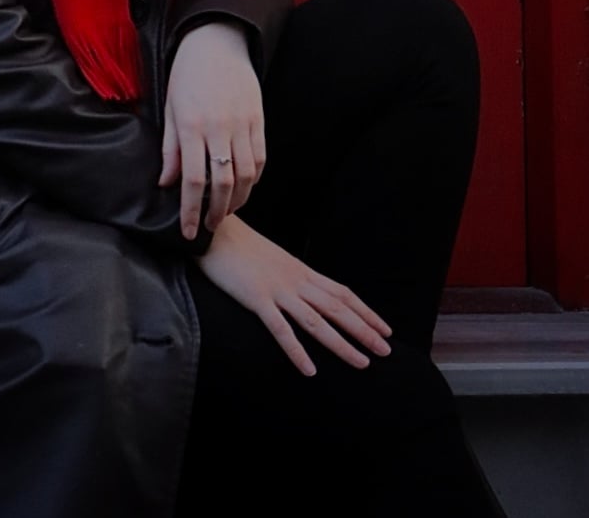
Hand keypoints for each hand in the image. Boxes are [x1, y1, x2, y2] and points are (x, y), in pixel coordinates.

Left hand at [158, 21, 264, 238]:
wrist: (216, 42)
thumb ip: (170, 148)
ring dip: (237, 200)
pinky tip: (243, 187)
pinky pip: (260, 158)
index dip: (190, 210)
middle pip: (222, 183)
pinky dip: (254, 179)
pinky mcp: (259, 119)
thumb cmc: (186, 75)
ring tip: (226, 210)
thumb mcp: (170, 109)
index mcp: (191, 126)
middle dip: (216, 212)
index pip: (192, 179)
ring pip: (246, 175)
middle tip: (209, 226)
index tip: (188, 231)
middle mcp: (218, 128)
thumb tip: (166, 183)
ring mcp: (242, 124)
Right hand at [196, 214, 392, 375]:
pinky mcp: (256, 299)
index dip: (365, 311)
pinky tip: (309, 370)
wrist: (214, 230)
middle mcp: (295, 280)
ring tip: (363, 362)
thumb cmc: (239, 245)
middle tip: (386, 350)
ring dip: (341, 343)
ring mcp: (277, 290)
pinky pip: (280, 329)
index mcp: (300, 270)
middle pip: (337, 308)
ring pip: (317, 321)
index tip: (385, 329)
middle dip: (364, 330)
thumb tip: (305, 291)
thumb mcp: (273, 259)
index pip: (341, 292)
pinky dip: (296, 350)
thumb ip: (289, 275)